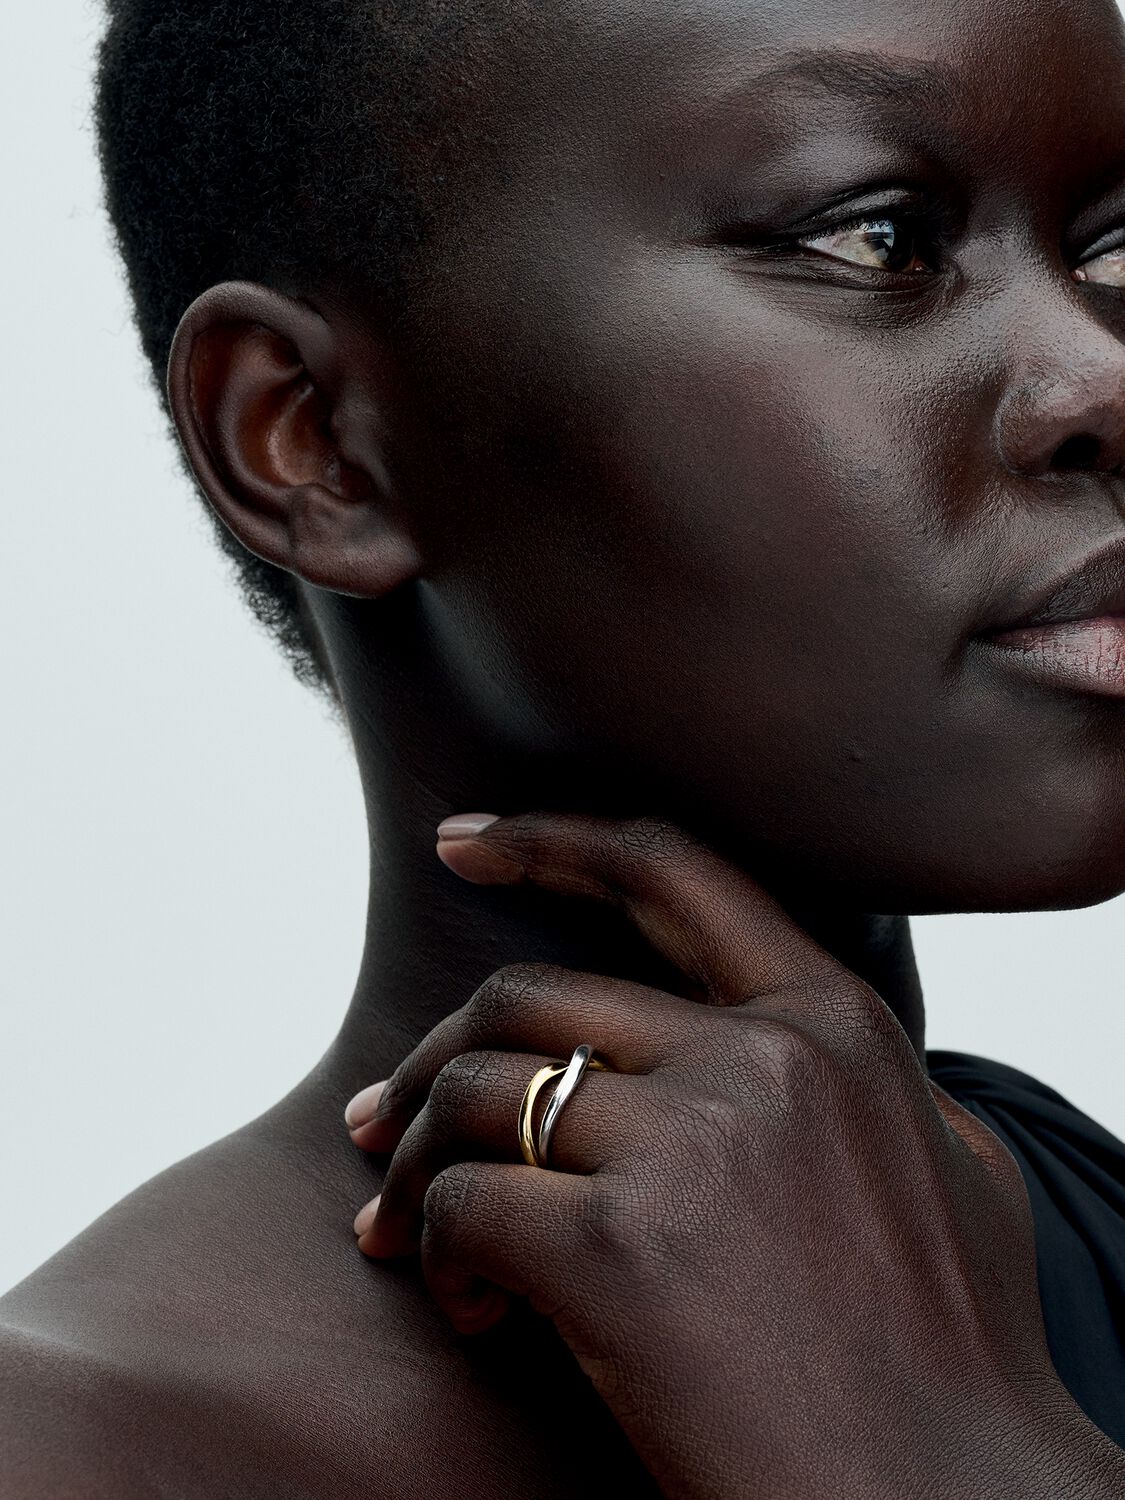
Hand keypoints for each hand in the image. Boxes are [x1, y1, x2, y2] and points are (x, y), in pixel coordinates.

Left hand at [343, 813, 1123, 1498]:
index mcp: (834, 1024)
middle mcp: (762, 1056)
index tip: (461, 843)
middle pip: (528, 996)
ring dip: (412, 1164)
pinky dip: (437, 1252)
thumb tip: (810, 1041)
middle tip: (374, 1123)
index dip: (551, 841)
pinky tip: (474, 1315)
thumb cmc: (956, 1361)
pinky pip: (462, 1203)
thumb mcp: (953, 1171)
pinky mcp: (618, 1249)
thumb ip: (870, 1085)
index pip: (670, 874)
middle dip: (429, 1059)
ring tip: (404, 1236)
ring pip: (475, 1093)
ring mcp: (692, 1143)